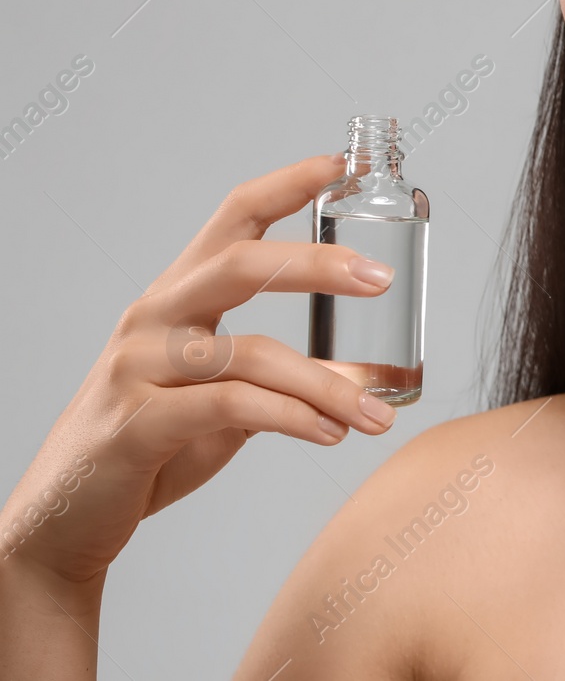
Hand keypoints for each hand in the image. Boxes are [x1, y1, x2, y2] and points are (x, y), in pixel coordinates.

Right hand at [0, 155, 398, 586]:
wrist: (65, 516)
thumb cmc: (147, 446)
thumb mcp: (215, 400)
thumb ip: (267, 379)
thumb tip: (345, 384)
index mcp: (179, 296)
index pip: (234, 217)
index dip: (288, 184)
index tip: (341, 164)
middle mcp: (156, 317)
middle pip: (242, 264)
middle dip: (318, 265)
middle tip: (382, 279)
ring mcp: (139, 367)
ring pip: (250, 353)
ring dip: (325, 385)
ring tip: (374, 416)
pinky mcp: (136, 423)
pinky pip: (228, 407)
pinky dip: (289, 417)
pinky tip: (327, 434)